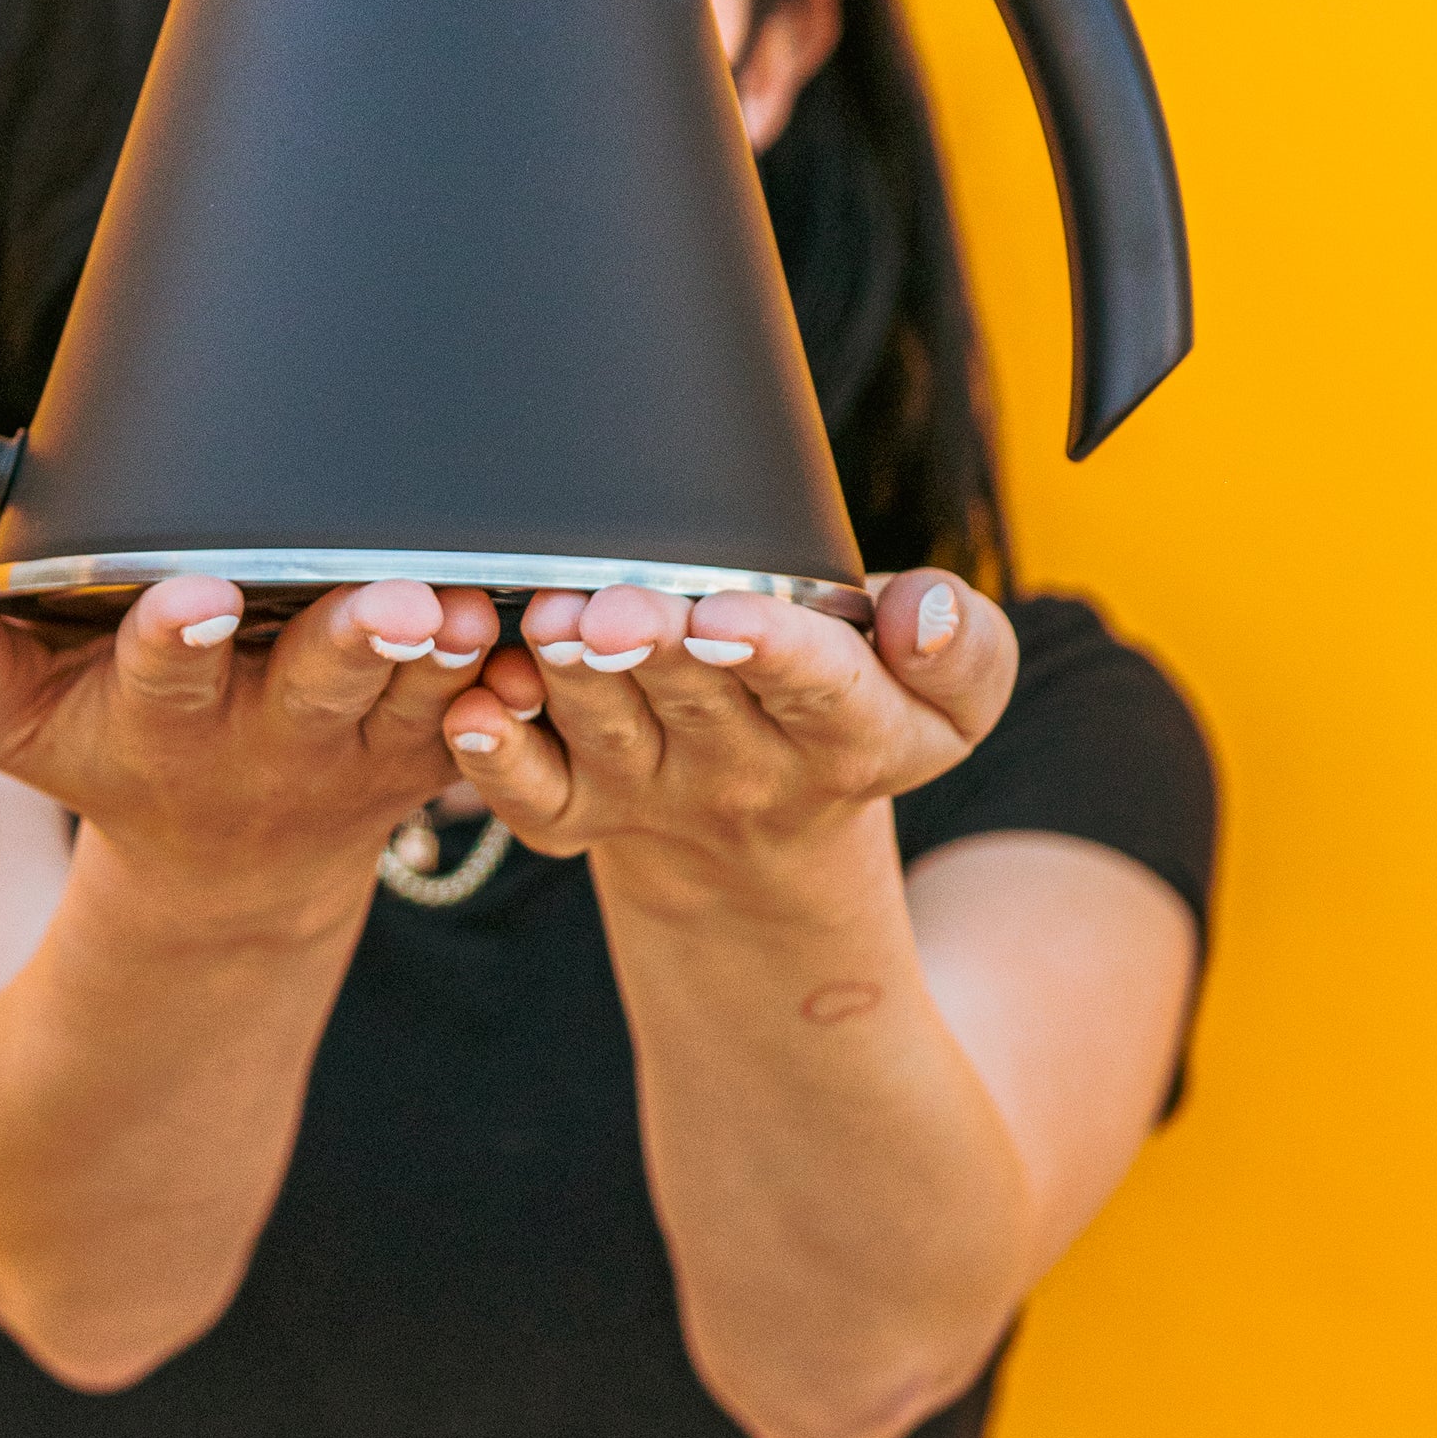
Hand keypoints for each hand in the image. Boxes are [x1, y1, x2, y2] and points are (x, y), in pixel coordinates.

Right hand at [0, 575, 501, 921]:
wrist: (230, 868)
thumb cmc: (123, 758)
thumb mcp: (25, 731)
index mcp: (167, 725)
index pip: (163, 674)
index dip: (173, 636)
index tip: (190, 591)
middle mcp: (273, 739)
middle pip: (318, 682)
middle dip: (350, 637)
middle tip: (388, 595)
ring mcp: (364, 750)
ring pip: (420, 694)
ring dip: (455, 655)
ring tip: (475, 606)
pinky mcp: (435, 749)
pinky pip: (492, 713)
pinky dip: (524, 679)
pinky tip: (551, 623)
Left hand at [444, 572, 1017, 901]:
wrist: (769, 834)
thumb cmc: (855, 715)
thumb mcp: (946, 704)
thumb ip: (963, 652)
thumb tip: (927, 609)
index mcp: (851, 732)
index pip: (817, 688)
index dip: (771, 649)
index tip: (729, 613)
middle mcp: (745, 769)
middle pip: (694, 698)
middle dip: (652, 645)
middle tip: (615, 603)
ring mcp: (652, 793)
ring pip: (606, 734)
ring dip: (571, 681)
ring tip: (551, 623)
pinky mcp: (577, 812)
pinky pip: (531, 800)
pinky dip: (494, 758)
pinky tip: (473, 707)